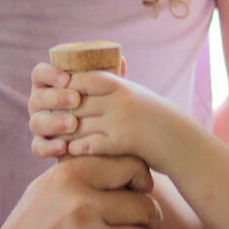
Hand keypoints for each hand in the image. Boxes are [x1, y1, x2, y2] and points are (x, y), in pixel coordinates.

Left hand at [28, 65, 172, 162]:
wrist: (181, 142)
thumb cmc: (156, 119)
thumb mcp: (136, 95)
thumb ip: (113, 88)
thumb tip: (87, 80)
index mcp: (121, 86)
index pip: (85, 78)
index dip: (67, 83)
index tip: (56, 91)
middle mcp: (119, 100)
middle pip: (77, 102)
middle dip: (60, 110)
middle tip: (46, 117)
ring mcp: (120, 120)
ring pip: (79, 123)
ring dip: (64, 131)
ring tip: (54, 136)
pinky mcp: (122, 142)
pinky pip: (90, 144)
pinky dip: (77, 147)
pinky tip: (70, 150)